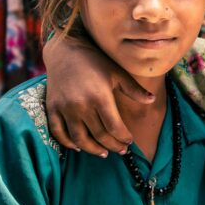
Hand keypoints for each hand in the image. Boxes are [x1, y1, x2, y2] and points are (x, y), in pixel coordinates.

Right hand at [42, 33, 152, 156]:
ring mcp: (65, 108)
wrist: (65, 51)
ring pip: (79, 139)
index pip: (114, 127)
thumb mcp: (117, 73)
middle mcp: (81, 105)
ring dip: (92, 149)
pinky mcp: (52, 108)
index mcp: (100, 96)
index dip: (123, 138)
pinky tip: (78, 147)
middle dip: (112, 146)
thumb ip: (134, 89)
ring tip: (103, 153)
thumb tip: (152, 100)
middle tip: (121, 151)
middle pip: (99, 135)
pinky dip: (68, 143)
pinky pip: (58, 133)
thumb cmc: (95, 61)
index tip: (130, 142)